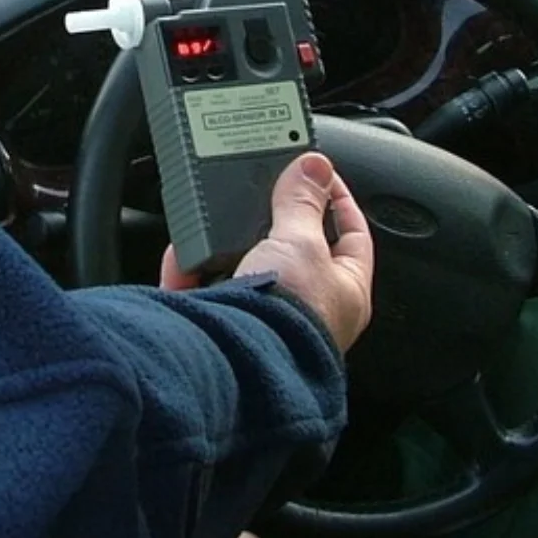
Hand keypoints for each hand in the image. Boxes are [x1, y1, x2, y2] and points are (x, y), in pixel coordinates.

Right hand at [161, 152, 374, 351]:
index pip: (354, 234)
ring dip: (229, 250)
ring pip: (247, 272)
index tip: (316, 173)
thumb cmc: (289, 321)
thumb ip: (303, 202)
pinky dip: (191, 273)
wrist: (240, 369)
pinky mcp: (224, 332)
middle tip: (260, 194)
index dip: (338, 199)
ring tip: (217, 225)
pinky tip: (182, 256)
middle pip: (295, 252)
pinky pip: (206, 295)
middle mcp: (310, 312)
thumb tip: (315, 167)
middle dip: (273, 223)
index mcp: (346, 292)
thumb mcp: (300, 242)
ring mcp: (268, 323)